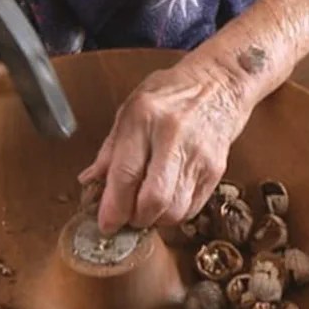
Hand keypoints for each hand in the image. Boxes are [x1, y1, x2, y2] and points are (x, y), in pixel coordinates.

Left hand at [77, 60, 251, 233]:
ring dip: (155, 220)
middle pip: (153, 199)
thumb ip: (110, 148)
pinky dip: (175, 215)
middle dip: (135, 219)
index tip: (105, 224)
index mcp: (144, 118)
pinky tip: (167, 203)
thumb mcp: (131, 108)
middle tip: (126, 218)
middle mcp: (172, 136)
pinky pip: (192, 208)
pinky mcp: (216, 170)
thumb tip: (89, 181)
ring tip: (146, 210)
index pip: (126, 173)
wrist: (219, 85)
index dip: (113, 206)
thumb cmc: (170, 94)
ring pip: (174, 210)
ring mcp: (198, 155)